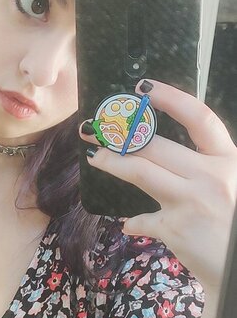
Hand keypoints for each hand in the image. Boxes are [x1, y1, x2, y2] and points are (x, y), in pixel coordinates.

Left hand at [78, 78, 236, 292]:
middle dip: (120, 133)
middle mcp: (211, 176)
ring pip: (140, 171)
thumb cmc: (235, 227)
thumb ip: (206, 172)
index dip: (170, 98)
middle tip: (95, 128)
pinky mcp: (175, 229)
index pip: (199, 118)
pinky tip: (128, 224)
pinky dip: (134, 223)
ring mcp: (191, 202)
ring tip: (95, 157)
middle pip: (156, 145)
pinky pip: (144, 219)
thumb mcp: (232, 188)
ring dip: (111, 162)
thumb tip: (170, 165)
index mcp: (228, 161)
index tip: (144, 88)